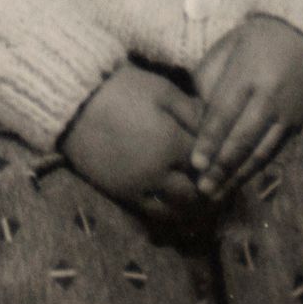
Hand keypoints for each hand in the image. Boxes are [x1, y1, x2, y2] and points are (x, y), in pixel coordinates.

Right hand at [58, 65, 206, 229]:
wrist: (73, 103)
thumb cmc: (121, 89)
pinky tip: (175, 205)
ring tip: (200, 199)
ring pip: (176, 211)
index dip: (222, 164)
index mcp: (172, 143)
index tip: (229, 162)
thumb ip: (193, 112)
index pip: (210, 163)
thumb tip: (217, 127)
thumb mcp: (163, 91)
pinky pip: (151, 214)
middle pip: (197, 194)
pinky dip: (167, 213)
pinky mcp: (121, 194)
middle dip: (211, 190)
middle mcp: (158, 172)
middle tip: (219, 183)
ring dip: (192, 208)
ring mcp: (138, 187)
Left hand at [185, 13, 302, 197]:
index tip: (195, 163)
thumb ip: (209, 76)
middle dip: (221, 166)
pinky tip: (242, 179)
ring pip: (260, 150)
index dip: (209, 140)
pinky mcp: (298, 122)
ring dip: (238, 175)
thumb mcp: (229, 45)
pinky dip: (257, 166)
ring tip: (220, 193)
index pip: (224, 113)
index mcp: (247, 74)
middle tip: (203, 188)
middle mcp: (268, 97)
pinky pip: (275, 149)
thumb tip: (195, 111)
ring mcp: (286, 112)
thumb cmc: (260, 37)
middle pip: (242, 138)